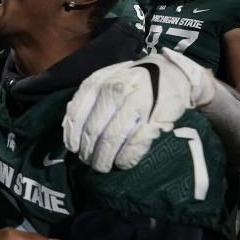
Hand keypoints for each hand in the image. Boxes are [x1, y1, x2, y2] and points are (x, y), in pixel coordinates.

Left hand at [63, 48, 215, 171]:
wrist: (170, 73)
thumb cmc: (130, 81)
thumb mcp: (104, 81)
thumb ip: (88, 99)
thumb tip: (69, 126)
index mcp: (97, 83)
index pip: (77, 114)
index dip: (72, 136)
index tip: (73, 148)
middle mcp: (113, 92)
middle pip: (93, 131)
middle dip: (88, 151)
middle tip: (88, 161)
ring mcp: (134, 105)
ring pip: (111, 139)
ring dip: (104, 158)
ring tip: (101, 166)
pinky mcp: (153, 118)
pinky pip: (134, 144)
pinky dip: (126, 158)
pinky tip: (121, 164)